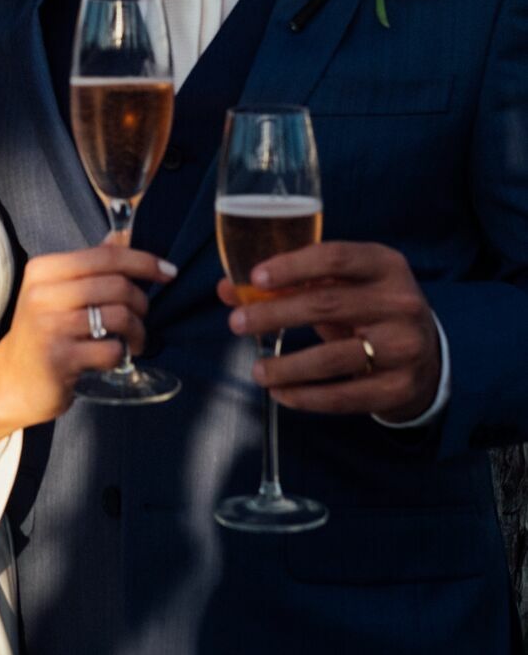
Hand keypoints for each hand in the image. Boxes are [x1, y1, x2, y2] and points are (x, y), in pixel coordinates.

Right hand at [0, 243, 174, 426]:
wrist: (11, 381)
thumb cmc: (41, 333)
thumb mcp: (55, 292)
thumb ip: (87, 266)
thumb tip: (120, 236)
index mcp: (43, 270)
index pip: (105, 256)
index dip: (144, 261)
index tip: (170, 272)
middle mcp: (43, 294)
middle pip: (117, 286)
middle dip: (142, 303)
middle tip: (142, 318)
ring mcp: (50, 327)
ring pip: (119, 317)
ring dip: (138, 332)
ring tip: (134, 341)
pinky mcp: (59, 358)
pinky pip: (111, 350)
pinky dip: (121, 355)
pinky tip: (111, 358)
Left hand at [217, 241, 440, 421]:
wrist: (426, 354)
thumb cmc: (370, 308)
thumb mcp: (342, 285)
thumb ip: (291, 283)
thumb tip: (228, 289)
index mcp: (386, 265)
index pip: (336, 257)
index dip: (293, 266)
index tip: (255, 279)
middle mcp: (401, 302)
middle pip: (327, 305)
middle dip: (275, 314)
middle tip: (238, 324)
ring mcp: (405, 346)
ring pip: (333, 357)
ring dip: (287, 365)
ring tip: (257, 369)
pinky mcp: (399, 387)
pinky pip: (345, 395)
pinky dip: (306, 397)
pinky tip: (281, 393)